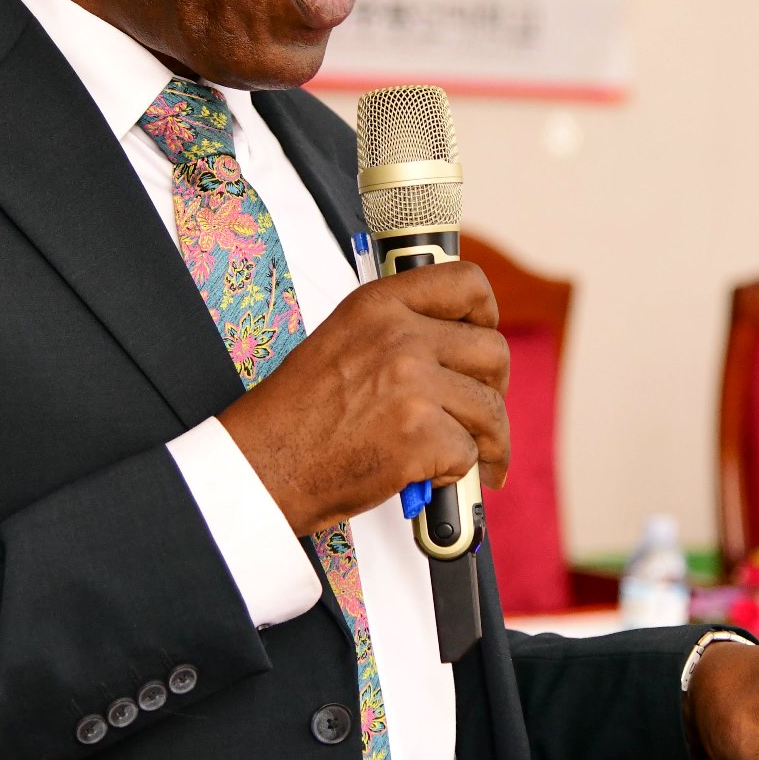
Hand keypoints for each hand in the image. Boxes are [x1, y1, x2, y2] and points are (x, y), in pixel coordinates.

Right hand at [217, 261, 508, 536]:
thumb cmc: (297, 415)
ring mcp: (413, 386)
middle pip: (492, 352)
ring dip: (489, 440)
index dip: (486, 314)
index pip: (467, 284)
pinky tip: (431, 475)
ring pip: (490, 408)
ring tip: (477, 458)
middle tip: (483, 413)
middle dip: (494, 389)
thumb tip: (456, 344)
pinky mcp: (421, 436)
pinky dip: (456, 473)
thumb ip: (398, 330)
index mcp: (378, 305)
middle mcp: (399, 337)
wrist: (264, 464)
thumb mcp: (342, 340)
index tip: (484, 335)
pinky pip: (470, 453)